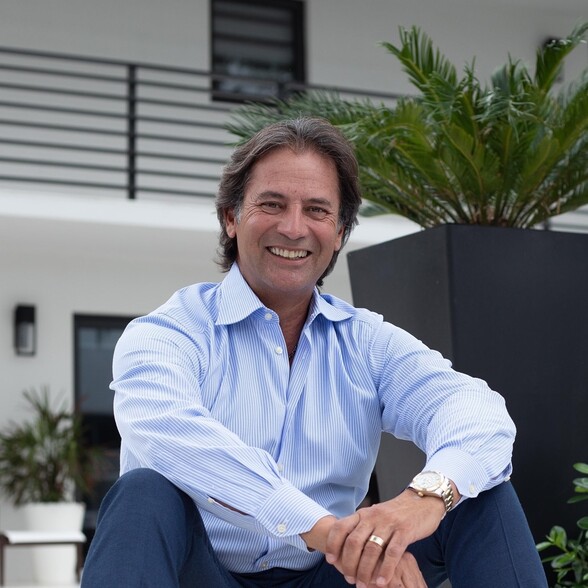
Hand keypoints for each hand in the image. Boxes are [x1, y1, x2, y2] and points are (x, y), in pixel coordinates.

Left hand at [325, 489, 445, 586]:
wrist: (422, 502)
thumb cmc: (396, 513)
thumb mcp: (375, 516)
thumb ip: (362, 527)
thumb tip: (344, 545)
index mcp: (363, 514)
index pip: (341, 527)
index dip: (333, 544)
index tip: (330, 560)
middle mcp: (373, 517)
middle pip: (354, 542)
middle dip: (349, 563)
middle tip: (348, 578)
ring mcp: (389, 523)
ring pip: (372, 550)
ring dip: (365, 570)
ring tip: (362, 584)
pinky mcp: (405, 531)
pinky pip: (393, 553)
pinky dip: (386, 569)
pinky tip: (381, 581)